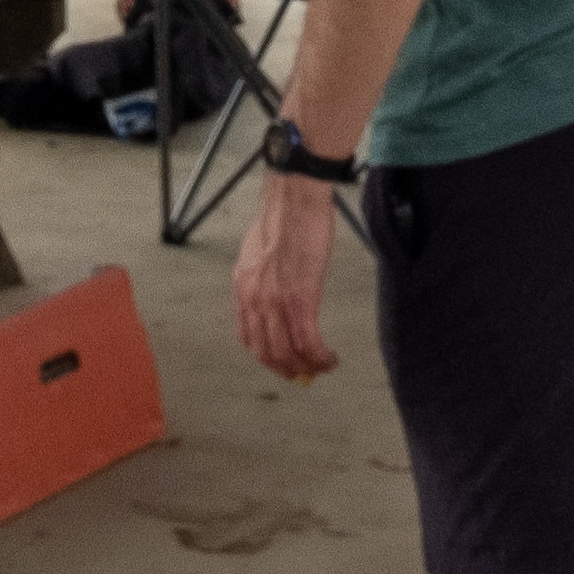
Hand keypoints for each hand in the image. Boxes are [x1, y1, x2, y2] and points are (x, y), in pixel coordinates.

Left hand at [231, 169, 340, 381]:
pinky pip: (309, 342)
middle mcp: (254, 299)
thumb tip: (272, 294)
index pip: (248, 338)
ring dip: (308, 368)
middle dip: (288, 370)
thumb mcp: (258, 251)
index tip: (283, 363)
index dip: (267, 358)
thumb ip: (260, 277)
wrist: (294, 199)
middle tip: (305, 374)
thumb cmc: (282, 217)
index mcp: (242, 288)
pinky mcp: (302, 298)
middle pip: (267, 353)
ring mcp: (276, 301)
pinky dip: (321, 357)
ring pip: (289, 353)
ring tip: (323, 367)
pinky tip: (331, 358)